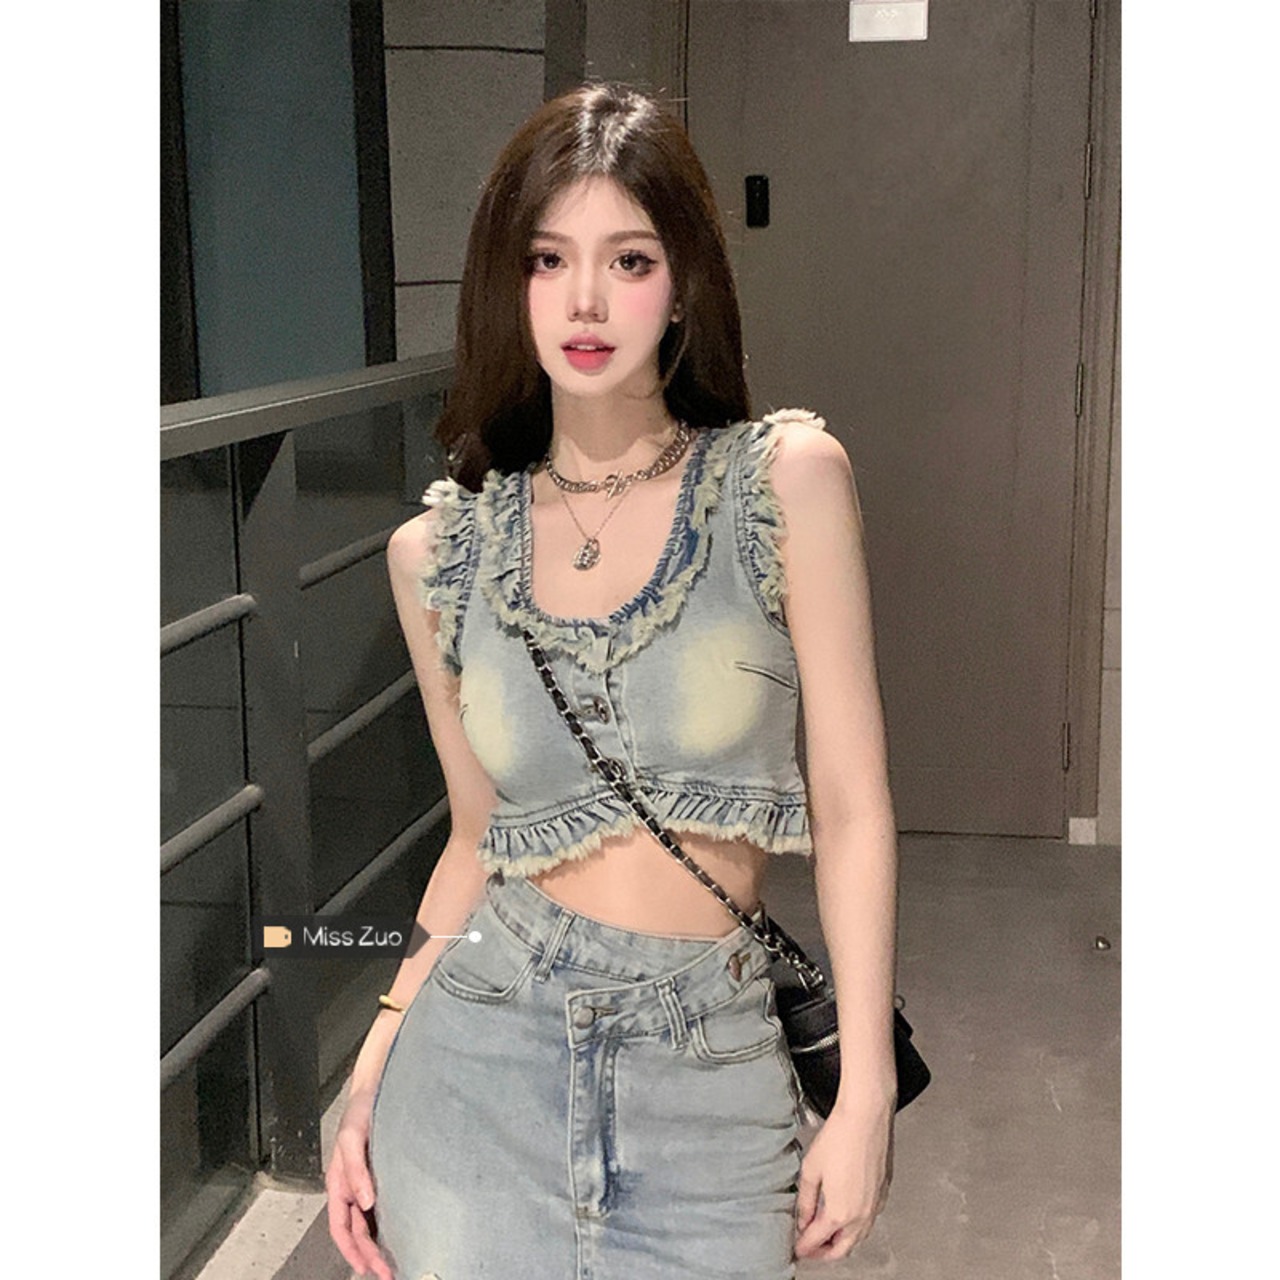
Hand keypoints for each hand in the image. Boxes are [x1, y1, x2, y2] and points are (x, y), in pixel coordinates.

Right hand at [326, 1091, 393, 1279]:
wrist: (378, 1086)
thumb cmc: (361, 1110)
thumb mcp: (352, 1137)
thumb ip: (356, 1169)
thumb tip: (365, 1202)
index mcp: (339, 1182)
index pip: (341, 1227)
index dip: (352, 1250)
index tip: (368, 1269)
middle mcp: (352, 1187)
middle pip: (357, 1231)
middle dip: (369, 1255)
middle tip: (389, 1273)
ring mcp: (367, 1182)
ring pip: (369, 1223)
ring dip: (378, 1245)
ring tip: (394, 1263)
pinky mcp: (383, 1174)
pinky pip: (382, 1207)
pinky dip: (387, 1225)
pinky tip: (401, 1233)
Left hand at [793, 1100, 894, 1260]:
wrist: (866, 1117)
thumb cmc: (839, 1137)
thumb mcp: (811, 1170)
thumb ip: (805, 1201)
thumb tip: (803, 1219)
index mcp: (839, 1212)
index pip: (817, 1241)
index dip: (804, 1247)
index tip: (797, 1248)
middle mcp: (861, 1215)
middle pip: (842, 1249)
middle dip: (824, 1252)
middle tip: (810, 1248)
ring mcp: (875, 1206)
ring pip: (858, 1238)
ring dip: (841, 1241)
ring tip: (824, 1234)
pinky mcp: (883, 1194)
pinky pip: (869, 1221)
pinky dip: (855, 1227)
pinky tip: (845, 1216)